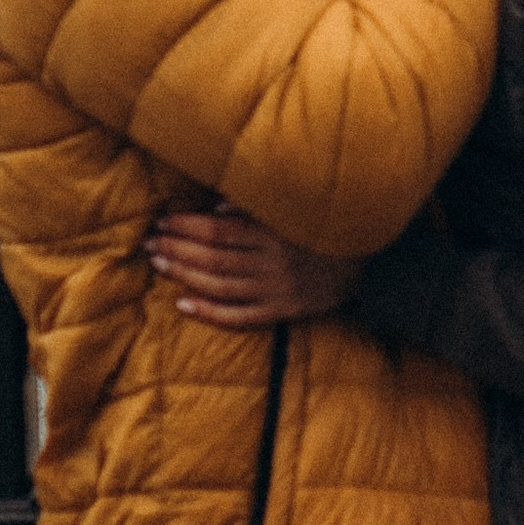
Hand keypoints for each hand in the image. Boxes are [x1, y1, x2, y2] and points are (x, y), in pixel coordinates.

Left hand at [150, 206, 352, 327]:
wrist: (373, 264)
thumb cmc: (330, 227)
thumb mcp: (300, 208)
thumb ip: (259, 207)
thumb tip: (218, 207)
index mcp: (275, 234)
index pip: (219, 231)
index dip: (187, 227)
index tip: (162, 221)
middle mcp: (273, 265)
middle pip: (214, 258)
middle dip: (178, 249)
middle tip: (150, 243)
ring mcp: (277, 291)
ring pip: (220, 286)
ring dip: (185, 275)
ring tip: (159, 264)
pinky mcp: (283, 312)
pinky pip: (240, 317)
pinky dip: (209, 312)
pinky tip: (183, 304)